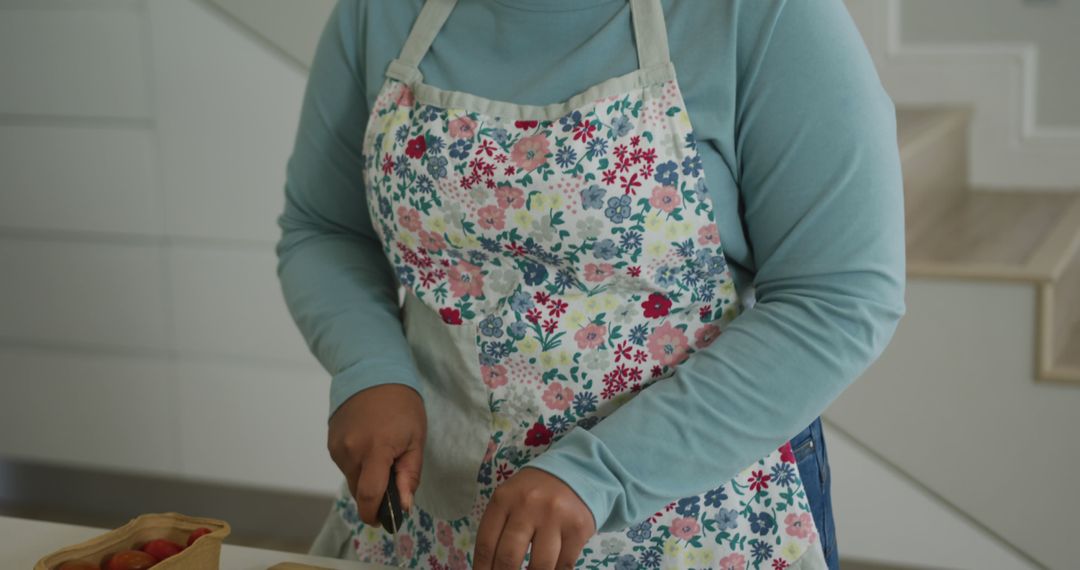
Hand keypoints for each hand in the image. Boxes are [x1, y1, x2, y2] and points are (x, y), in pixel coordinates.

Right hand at [327, 383, 425, 525]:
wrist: (373, 371)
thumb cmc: (402, 405)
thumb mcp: (416, 439)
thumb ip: (409, 474)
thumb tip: (404, 506)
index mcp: (375, 450)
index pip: (368, 496)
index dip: (375, 514)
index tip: (384, 521)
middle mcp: (350, 451)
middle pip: (359, 490)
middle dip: (375, 492)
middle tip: (392, 475)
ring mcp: (336, 446)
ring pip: (351, 477)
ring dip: (366, 475)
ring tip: (382, 451)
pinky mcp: (330, 441)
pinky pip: (344, 463)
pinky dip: (357, 462)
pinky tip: (368, 443)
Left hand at [473, 467, 595, 569]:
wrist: (575, 472)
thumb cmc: (535, 492)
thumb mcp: (510, 498)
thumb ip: (498, 527)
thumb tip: (488, 567)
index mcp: (504, 499)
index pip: (486, 544)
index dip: (482, 569)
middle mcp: (528, 506)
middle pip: (509, 557)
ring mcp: (555, 517)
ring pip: (539, 566)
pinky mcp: (577, 528)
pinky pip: (563, 565)